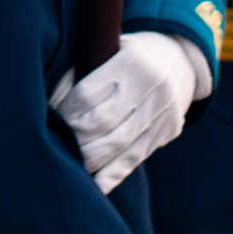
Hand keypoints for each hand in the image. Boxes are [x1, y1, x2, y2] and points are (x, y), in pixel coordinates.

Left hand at [51, 31, 210, 191]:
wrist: (181, 59)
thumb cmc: (130, 53)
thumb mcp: (110, 48)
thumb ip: (83, 70)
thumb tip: (50, 103)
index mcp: (130, 62)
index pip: (88, 95)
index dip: (66, 111)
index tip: (51, 118)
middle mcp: (150, 87)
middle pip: (103, 123)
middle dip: (75, 138)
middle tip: (55, 144)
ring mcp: (162, 112)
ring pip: (119, 145)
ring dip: (89, 159)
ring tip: (69, 163)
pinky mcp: (167, 131)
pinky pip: (136, 158)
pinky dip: (112, 174)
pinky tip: (94, 185)